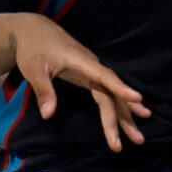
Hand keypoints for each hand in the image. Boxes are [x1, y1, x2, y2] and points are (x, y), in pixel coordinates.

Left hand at [6, 12, 147, 151]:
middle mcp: (93, 66)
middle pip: (112, 94)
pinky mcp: (90, 76)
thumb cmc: (33, 48)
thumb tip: (48, 115)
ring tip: (139, 137)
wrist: (34, 31)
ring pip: (113, 95)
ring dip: (126, 116)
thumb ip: (44, 91)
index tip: (138, 99)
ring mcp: (93, 71)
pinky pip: (109, 93)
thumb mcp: (34, 69)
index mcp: (82, 62)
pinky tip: (134, 115)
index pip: (104, 77)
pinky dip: (120, 106)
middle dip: (122, 118)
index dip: (120, 88)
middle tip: (136, 140)